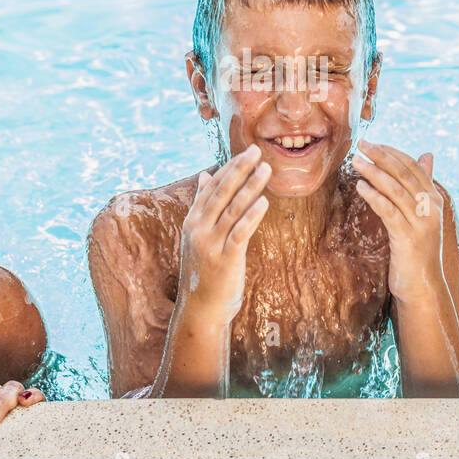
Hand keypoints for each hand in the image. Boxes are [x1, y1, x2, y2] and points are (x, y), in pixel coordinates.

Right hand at [179, 143, 270, 323]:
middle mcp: (199, 229)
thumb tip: (205, 174)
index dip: (230, 168)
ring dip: (251, 187)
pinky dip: (251, 216)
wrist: (200, 308)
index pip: (213, 187)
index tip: (246, 152)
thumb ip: (202, 204)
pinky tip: (263, 202)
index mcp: (193, 221)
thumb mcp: (198, 234)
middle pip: (222, 193)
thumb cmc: (203, 271)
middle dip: (240, 169)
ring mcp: (211, 244)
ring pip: (233, 209)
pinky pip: (239, 233)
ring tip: (266, 169)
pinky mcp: (225, 259)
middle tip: (256, 150)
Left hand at [352, 141, 446, 305]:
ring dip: (374, 173)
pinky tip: (361, 187)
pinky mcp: (408, 238)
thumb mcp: (422, 215)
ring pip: (396, 190)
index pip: (414, 167)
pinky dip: (375, 197)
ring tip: (356, 162)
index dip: (393, 153)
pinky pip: (389, 211)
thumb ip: (422, 186)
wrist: (423, 287)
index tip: (373, 143)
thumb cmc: (418, 250)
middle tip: (362, 144)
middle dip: (382, 156)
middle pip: (405, 174)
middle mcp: (432, 208)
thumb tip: (427, 155)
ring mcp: (421, 223)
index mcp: (435, 200)